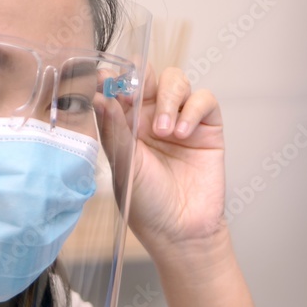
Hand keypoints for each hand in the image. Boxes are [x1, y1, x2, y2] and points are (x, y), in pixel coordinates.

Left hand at [97, 66, 228, 263]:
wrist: (181, 231)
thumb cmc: (147, 204)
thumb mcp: (122, 166)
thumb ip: (114, 129)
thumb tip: (99, 96)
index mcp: (125, 124)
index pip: (119, 87)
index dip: (115, 78)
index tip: (107, 80)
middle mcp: (151, 117)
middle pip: (150, 75)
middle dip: (143, 78)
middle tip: (136, 97)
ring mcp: (180, 119)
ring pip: (176, 81)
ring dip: (169, 99)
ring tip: (164, 132)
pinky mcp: (207, 127)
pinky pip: (204, 100)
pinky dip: (193, 110)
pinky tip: (182, 134)